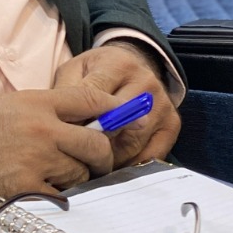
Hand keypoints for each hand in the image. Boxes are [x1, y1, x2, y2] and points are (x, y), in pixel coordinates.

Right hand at [0, 85, 115, 219]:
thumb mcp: (9, 106)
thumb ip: (47, 110)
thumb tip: (84, 122)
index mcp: (37, 102)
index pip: (91, 100)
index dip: (113, 112)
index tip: (122, 120)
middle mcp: (42, 128)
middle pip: (97, 142)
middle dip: (101, 156)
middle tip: (95, 163)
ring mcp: (35, 160)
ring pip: (81, 173)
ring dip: (75, 179)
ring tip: (54, 179)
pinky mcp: (25, 189)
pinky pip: (61, 199)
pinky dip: (56, 200)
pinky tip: (42, 195)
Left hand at [53, 41, 180, 169]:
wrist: (131, 65)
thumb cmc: (96, 73)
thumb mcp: (75, 70)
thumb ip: (65, 91)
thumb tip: (60, 123)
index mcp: (118, 64)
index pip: (95, 99)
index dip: (76, 123)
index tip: (61, 137)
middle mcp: (146, 82)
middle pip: (116, 126)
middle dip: (92, 144)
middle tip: (72, 158)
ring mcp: (163, 104)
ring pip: (132, 145)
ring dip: (108, 160)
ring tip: (89, 165)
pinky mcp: (173, 124)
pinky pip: (150, 156)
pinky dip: (130, 166)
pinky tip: (113, 167)